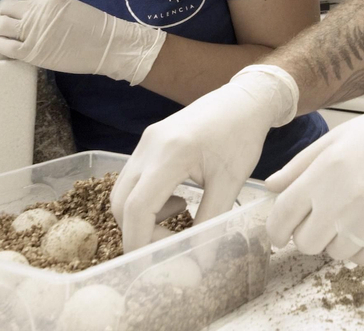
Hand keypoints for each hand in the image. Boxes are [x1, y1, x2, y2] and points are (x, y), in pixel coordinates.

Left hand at [0, 0, 165, 83]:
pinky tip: (0, 43)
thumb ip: (50, 6)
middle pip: (5, 7)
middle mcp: (36, 12)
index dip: (24, 5)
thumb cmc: (93, 26)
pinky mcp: (30, 52)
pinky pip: (4, 46)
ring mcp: (31, 32)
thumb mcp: (71, 5)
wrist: (106, 45)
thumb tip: (33, 10)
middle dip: (1, 12)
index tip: (25, 13)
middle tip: (3, 20)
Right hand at [111, 65, 298, 252]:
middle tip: (168, 244)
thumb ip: (211, 222)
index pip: (137, 207)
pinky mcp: (147, 142)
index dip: (140, 240)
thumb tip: (199, 261)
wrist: (243, 100)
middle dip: (137, 232)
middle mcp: (149, 147)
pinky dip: (144, 199)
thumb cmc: (242, 136)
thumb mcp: (231, 182)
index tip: (154, 263)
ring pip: (122, 191)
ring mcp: (145, 142)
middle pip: (120, 202)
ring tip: (178, 215)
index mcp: (171, 154)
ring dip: (140, 215)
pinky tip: (175, 198)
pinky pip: (132, 178)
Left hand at [265, 85, 363, 263]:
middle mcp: (342, 201)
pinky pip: (362, 259)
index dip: (275, 230)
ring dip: (337, 240)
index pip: (282, 217)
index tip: (280, 233)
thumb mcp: (336, 139)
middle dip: (308, 234)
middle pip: (305, 243)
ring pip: (334, 254)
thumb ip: (299, 166)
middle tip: (322, 218)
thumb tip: (270, 187)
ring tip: (353, 214)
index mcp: (324, 174)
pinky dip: (361, 247)